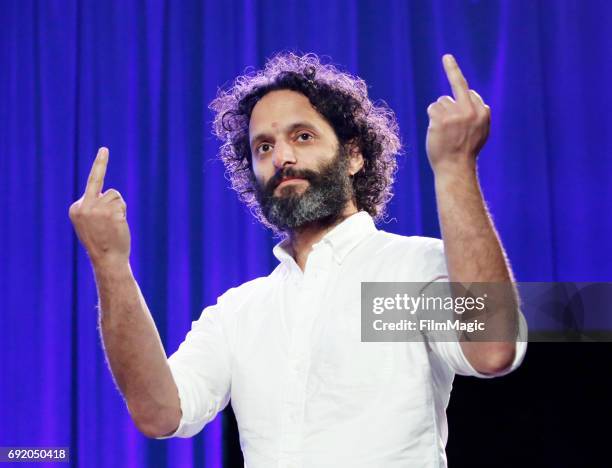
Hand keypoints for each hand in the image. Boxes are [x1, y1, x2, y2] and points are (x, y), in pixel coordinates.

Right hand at [69, 147, 130, 266]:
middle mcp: (84, 206)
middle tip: (105, 158)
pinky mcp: (110, 213)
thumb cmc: (102, 242)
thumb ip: (95, 206)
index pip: (92, 185)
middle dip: (104, 174)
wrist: (107, 259)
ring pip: (116, 197)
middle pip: (105, 189)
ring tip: (113, 226)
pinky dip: (122, 213)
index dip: (100, 166)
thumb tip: (109, 195)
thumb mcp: (91, 222)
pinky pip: (121, 204)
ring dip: (119, 209)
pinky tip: (117, 226)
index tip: (105, 149)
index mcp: (76, 207)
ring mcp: (97, 209)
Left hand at [426, 54, 490, 174]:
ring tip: (444, 132)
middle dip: (452, 68)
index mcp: (483, 113)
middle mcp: (471, 111)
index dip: (461, 87)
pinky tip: (437, 132)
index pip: (471, 93)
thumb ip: (476, 115)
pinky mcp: (441, 119)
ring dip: (439, 114)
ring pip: (442, 102)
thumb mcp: (479, 133)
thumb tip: (470, 98)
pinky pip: (432, 109)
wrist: (456, 168)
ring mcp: (456, 114)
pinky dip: (432, 118)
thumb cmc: (465, 153)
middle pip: (457, 89)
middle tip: (447, 56)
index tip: (452, 62)